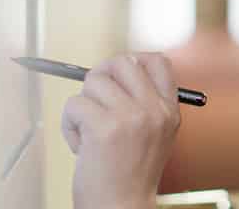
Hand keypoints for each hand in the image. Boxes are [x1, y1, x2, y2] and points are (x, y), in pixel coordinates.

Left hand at [61, 53, 181, 208]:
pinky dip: (69, 125)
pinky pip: (74, 104)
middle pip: (120, 62)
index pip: (157, 61)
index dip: (131, 62)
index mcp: (169, 111)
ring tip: (88, 135)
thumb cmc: (127, 176)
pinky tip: (81, 146)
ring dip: (81, 106)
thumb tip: (108, 70)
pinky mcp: (105, 127)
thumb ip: (141, 104)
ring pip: (92, 81)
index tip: (116, 79)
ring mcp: (132, 117)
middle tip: (93, 102)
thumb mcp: (151, 136)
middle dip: (99, 77)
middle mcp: (155, 111)